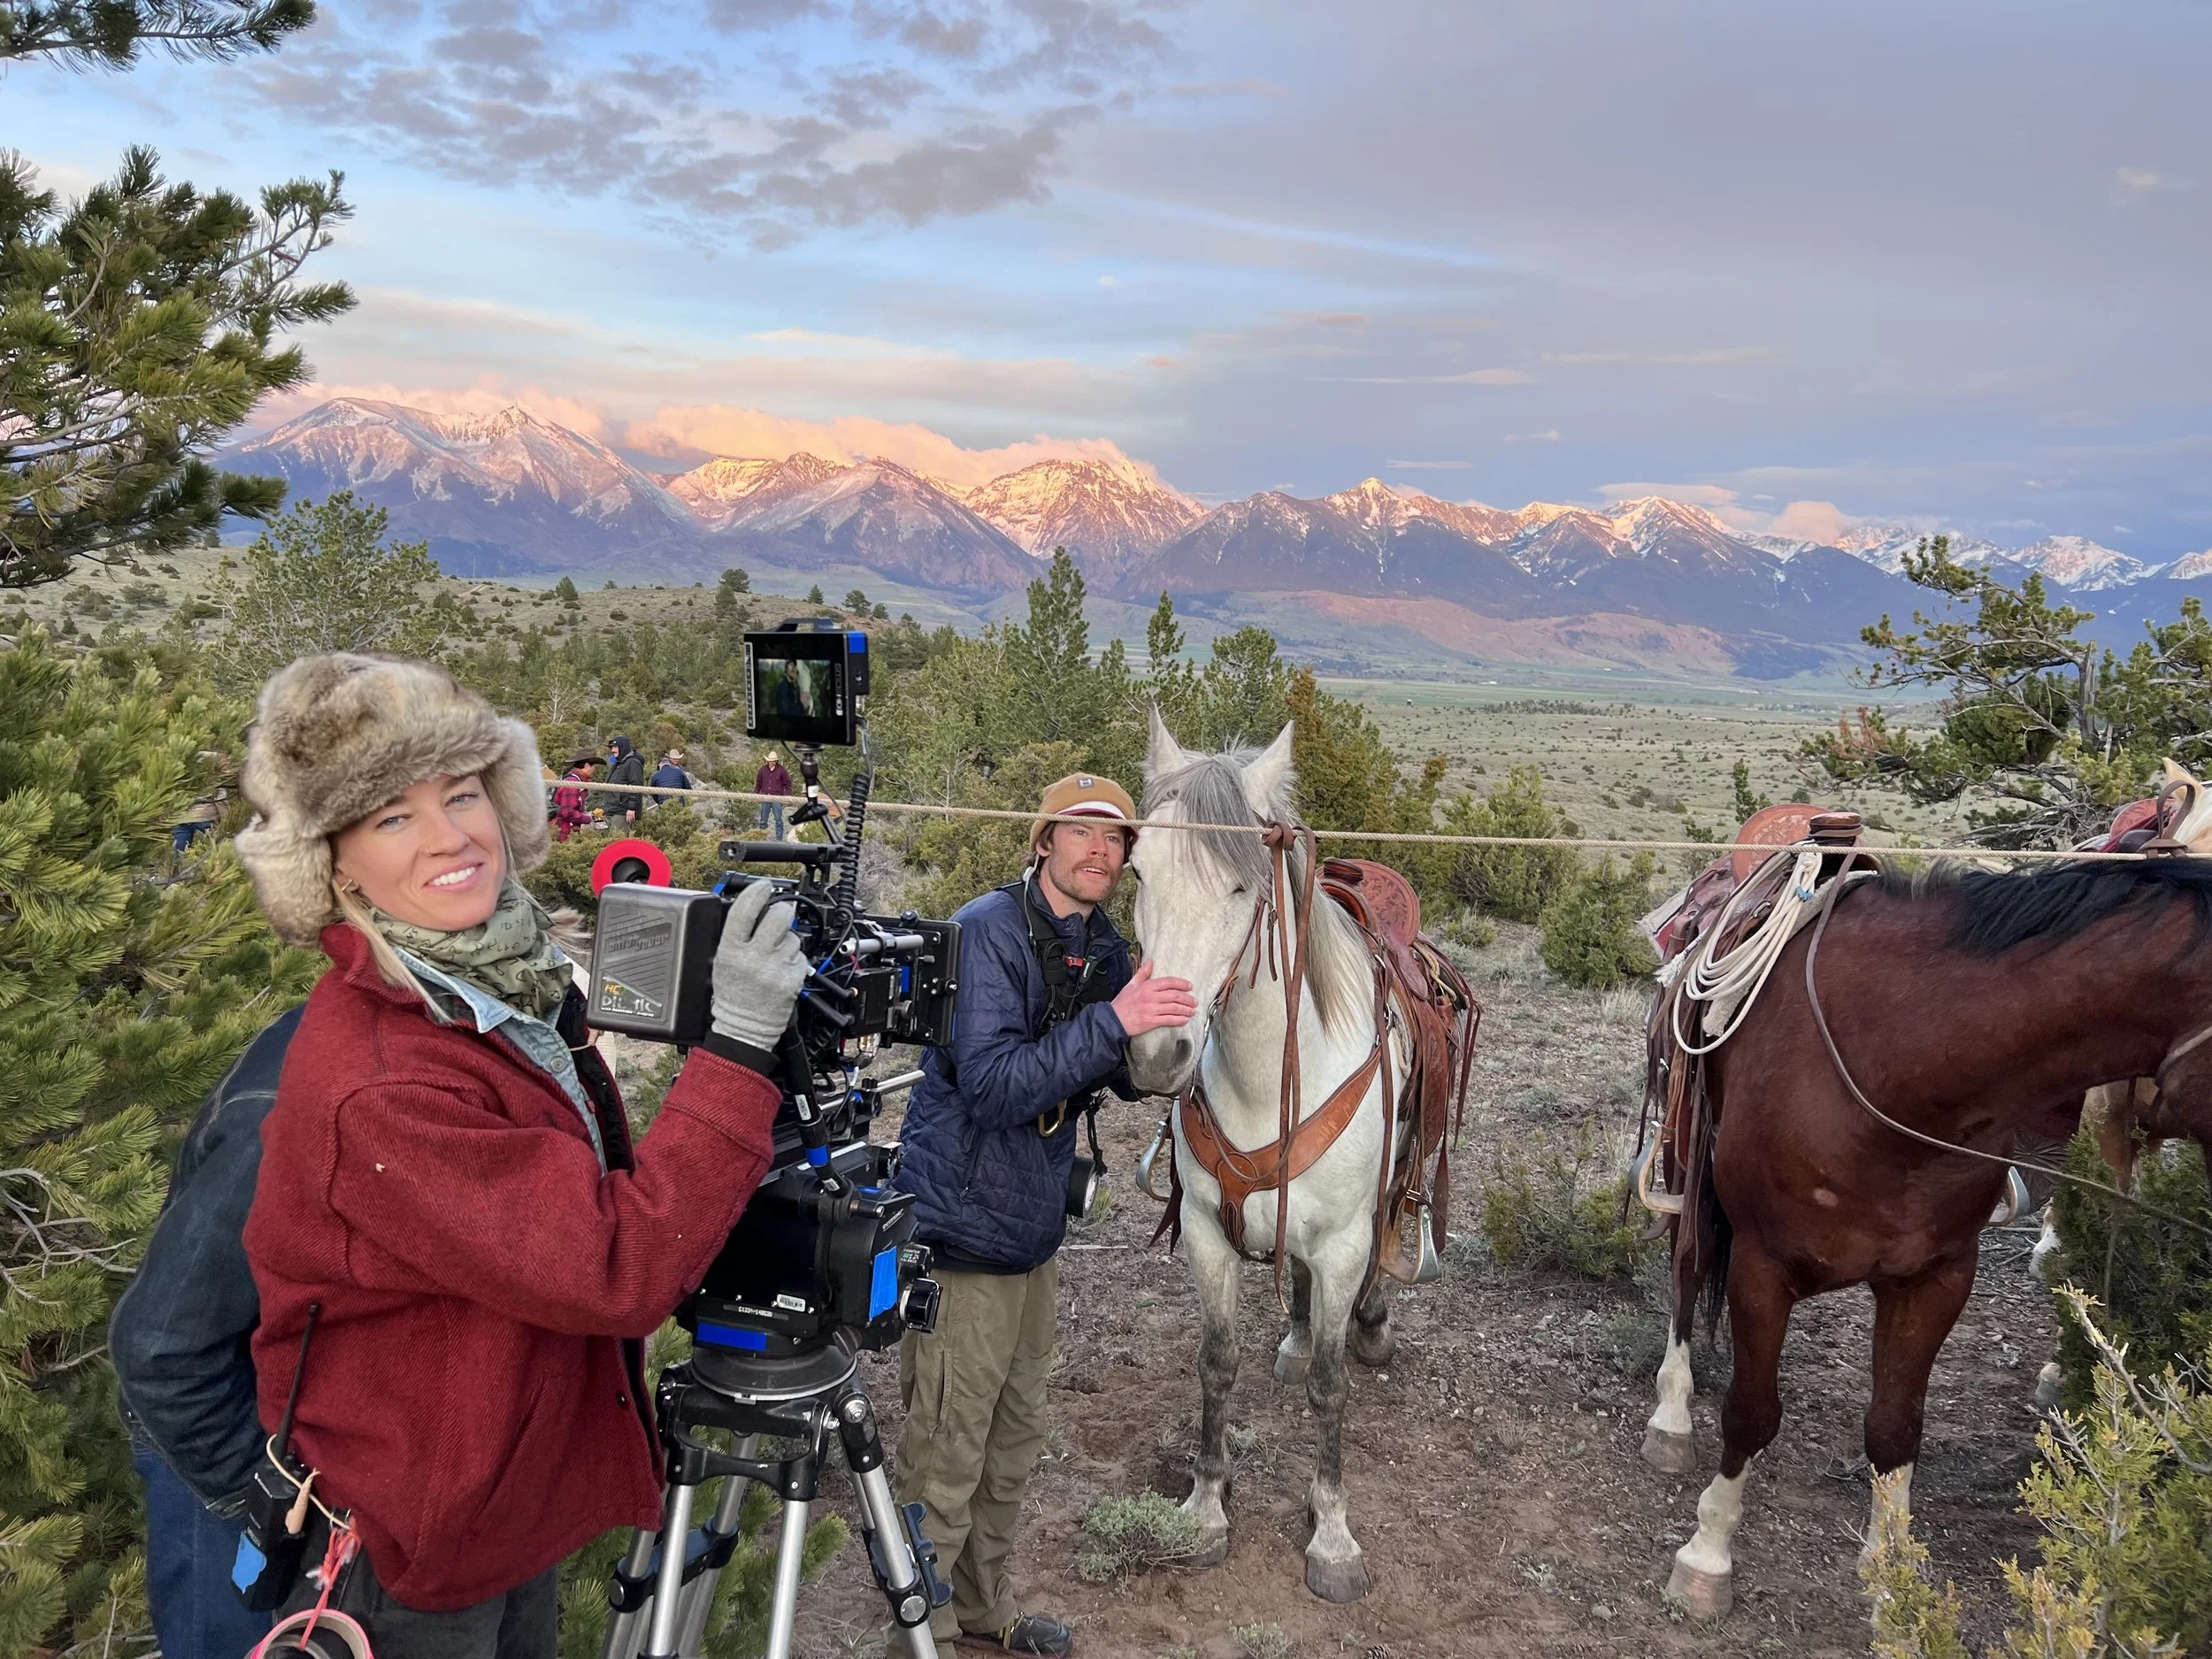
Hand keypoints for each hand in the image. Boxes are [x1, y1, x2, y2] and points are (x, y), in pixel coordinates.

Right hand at [709, 881, 807, 1051]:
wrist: (744, 1027)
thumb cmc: (732, 995)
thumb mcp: (722, 961)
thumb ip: (736, 935)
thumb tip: (754, 907)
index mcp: (731, 950)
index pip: (745, 910)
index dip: (757, 892)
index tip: (764, 886)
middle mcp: (754, 957)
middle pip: (779, 916)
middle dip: (782, 911)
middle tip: (779, 915)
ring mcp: (775, 968)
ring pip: (793, 937)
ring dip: (788, 940)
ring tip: (775, 955)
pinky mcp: (793, 979)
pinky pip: (801, 957)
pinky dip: (795, 960)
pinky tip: (782, 969)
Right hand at [1111, 959, 1197, 1038]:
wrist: (1113, 1020)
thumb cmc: (1122, 1002)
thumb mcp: (1130, 984)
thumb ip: (1142, 973)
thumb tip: (1150, 960)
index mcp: (1147, 986)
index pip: (1168, 982)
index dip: (1181, 983)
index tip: (1189, 986)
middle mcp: (1150, 997)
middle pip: (1174, 995)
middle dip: (1187, 998)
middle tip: (1194, 1001)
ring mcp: (1151, 1009)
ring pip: (1174, 1008)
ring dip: (1186, 1009)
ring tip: (1193, 1011)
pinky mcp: (1151, 1021)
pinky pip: (1169, 1020)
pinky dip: (1179, 1020)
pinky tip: (1185, 1020)